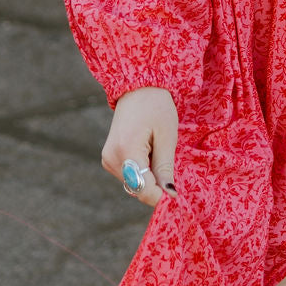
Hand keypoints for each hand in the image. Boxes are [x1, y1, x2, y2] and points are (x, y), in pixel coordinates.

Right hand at [101, 86, 178, 207]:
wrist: (137, 88)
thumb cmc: (156, 107)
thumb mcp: (167, 137)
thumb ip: (165, 168)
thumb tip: (169, 196)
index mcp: (126, 151)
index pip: (143, 189)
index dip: (161, 197)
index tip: (177, 197)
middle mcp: (112, 158)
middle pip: (138, 189)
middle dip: (156, 186)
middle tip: (170, 166)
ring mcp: (108, 159)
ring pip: (133, 184)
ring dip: (149, 178)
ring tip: (157, 152)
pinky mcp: (108, 158)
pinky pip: (129, 176)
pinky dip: (141, 172)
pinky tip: (148, 153)